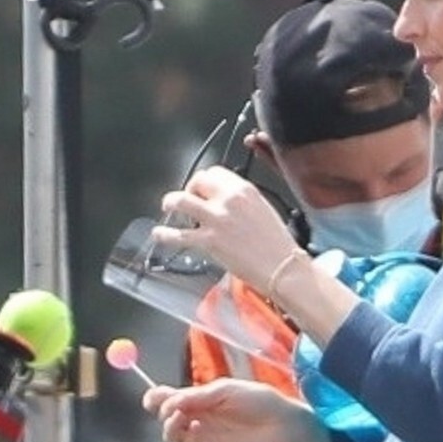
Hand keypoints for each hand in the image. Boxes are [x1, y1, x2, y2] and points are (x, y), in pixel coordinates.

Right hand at [146, 377, 330, 441]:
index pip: (168, 399)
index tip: (153, 398)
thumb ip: (197, 396)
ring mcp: (202, 437)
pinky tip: (197, 428)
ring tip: (182, 417)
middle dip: (162, 411)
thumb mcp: (226, 390)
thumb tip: (170, 402)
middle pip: (165, 418)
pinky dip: (186, 441)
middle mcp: (197, 418)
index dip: (156, 398)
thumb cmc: (259, 400)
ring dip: (170, 426)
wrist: (282, 424)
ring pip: (171, 437)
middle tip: (173, 407)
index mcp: (199, 399)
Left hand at [156, 164, 295, 292]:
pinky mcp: (209, 242)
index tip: (203, 189)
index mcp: (244, 189)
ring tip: (168, 207)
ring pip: (181, 201)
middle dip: (190, 188)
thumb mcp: (262, 209)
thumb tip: (222, 200)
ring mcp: (217, 220)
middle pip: (197, 181)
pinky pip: (179, 235)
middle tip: (188, 200)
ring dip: (171, 202)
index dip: (205, 181)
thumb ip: (240, 200)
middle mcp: (228, 200)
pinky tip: (159, 234)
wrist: (283, 268)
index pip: (215, 172)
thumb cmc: (277, 243)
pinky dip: (165, 234)